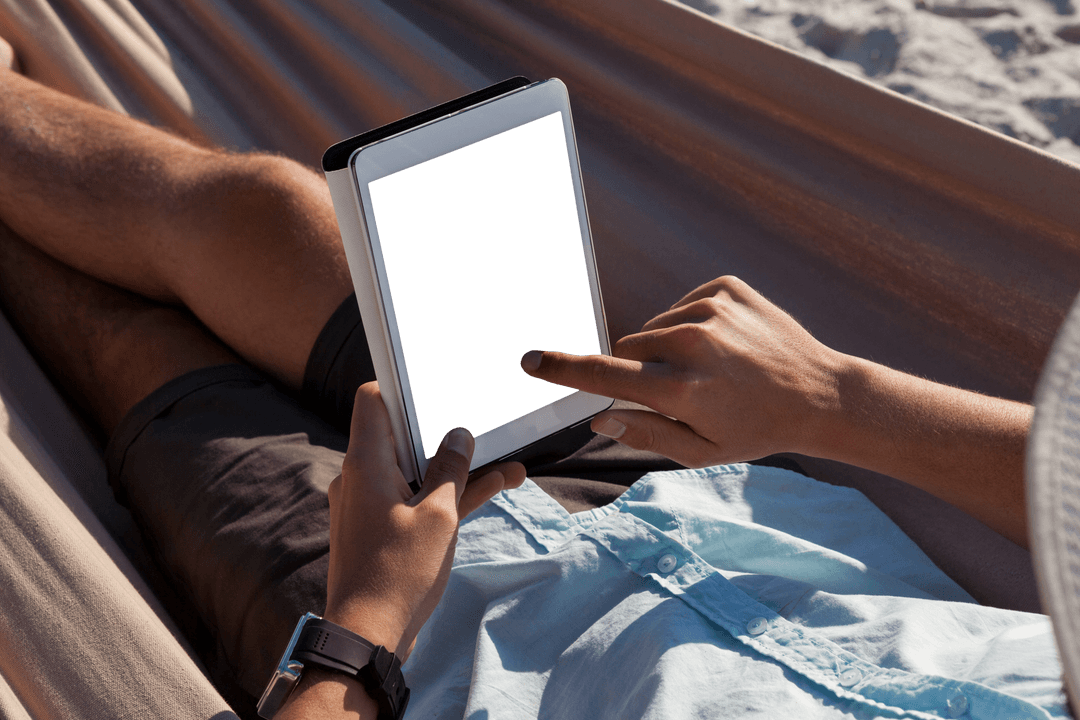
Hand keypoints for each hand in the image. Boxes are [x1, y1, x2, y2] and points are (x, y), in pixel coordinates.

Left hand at [322, 381, 524, 658]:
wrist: (369, 637)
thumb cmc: (400, 573)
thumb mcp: (438, 516)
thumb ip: (451, 470)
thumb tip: (458, 435)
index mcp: (366, 464)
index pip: (373, 400)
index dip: (402, 386)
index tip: (436, 384)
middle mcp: (362, 478)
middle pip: (402, 435)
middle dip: (445, 429)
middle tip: (482, 416)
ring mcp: (372, 505)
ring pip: (418, 471)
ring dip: (457, 468)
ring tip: (508, 460)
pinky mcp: (384, 529)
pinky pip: (418, 499)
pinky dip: (448, 495)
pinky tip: (497, 487)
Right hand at [521, 275, 844, 466]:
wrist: (821, 395)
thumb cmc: (756, 430)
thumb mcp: (700, 452)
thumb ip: (644, 434)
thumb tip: (598, 417)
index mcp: (681, 390)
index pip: (604, 375)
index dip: (562, 369)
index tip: (530, 360)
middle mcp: (691, 344)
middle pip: (629, 347)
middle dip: (641, 368)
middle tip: (685, 390)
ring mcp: (709, 310)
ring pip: (655, 326)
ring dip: (669, 347)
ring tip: (713, 368)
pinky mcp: (725, 288)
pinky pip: (682, 304)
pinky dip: (693, 323)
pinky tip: (727, 345)